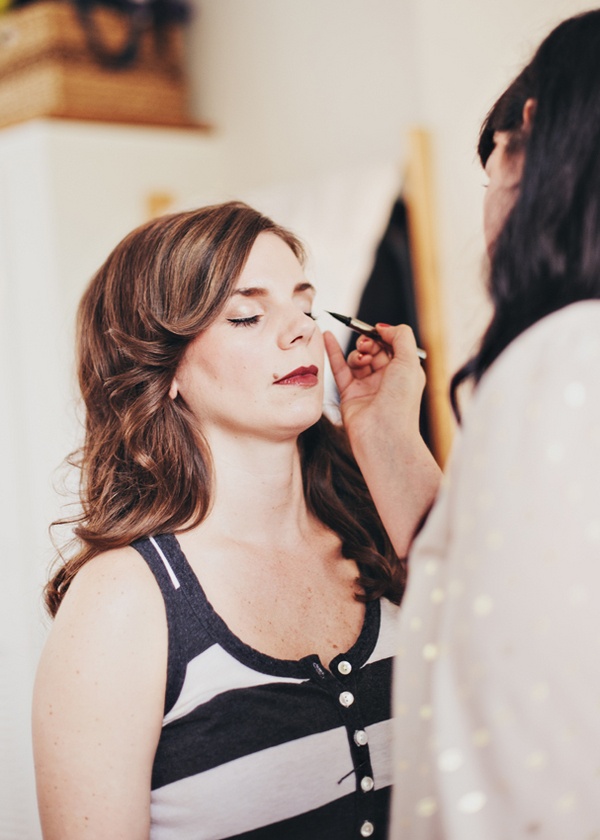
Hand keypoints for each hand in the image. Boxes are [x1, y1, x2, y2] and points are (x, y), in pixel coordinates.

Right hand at [324, 324, 424, 440]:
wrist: (383, 434)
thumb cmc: (401, 402)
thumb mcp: (409, 362)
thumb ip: (400, 336)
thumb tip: (382, 327)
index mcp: (404, 373)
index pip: (391, 345)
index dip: (382, 336)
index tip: (375, 331)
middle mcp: (386, 380)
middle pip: (373, 350)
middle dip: (368, 343)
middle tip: (366, 346)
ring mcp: (367, 387)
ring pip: (357, 359)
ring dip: (356, 353)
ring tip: (361, 359)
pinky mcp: (349, 394)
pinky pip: (339, 369)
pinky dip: (333, 352)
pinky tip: (327, 337)